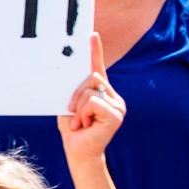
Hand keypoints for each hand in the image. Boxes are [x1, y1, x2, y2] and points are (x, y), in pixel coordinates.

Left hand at [57, 34, 125, 163]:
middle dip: (76, 95)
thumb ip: (76, 91)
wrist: (79, 154)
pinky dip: (83, 114)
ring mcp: (117, 105)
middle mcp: (113, 96)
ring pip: (90, 91)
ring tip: (80, 123)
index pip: (98, 67)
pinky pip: (93, 102)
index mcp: (102, 92)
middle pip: (91, 78)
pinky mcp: (116, 115)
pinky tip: (85, 126)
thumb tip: (77, 76)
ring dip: (78, 108)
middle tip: (73, 114)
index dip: (95, 51)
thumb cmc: (73, 131)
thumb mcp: (71, 106)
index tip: (91, 34)